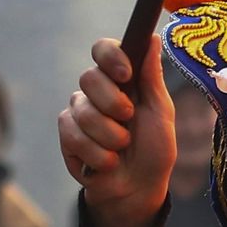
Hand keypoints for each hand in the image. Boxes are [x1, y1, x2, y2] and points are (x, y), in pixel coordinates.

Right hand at [58, 37, 175, 226]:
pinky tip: (106, 162)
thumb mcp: (160, 113)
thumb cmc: (155, 149)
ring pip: (81, 110)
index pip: (103, 49)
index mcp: (122, 79)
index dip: (110, 56)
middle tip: (129, 120)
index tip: (125, 74)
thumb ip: (151, 77)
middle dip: (113, 103)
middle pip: (89, 77)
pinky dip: (96, 152)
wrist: (137, 188)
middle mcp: (97, 91)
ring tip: (121, 148)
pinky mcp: (66, 135)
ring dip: (109, 135)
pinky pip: (72, 134)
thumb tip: (152, 37)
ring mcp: (79, 112)